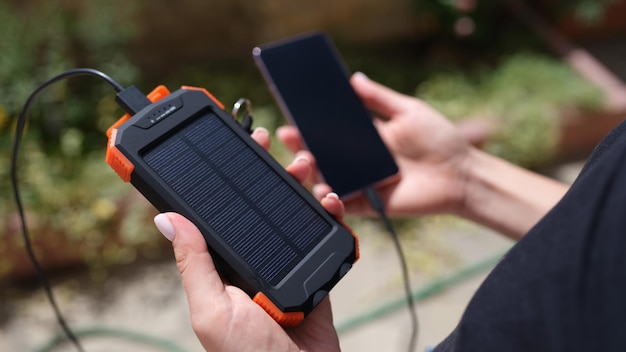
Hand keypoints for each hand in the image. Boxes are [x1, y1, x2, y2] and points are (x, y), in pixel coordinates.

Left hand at [153, 127, 343, 351]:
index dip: (229, 179)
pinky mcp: (316, 273)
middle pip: (263, 205)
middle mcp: (255, 260)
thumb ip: (193, 263)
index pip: (224, 212)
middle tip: (271, 143)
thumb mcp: (212, 309)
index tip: (234, 147)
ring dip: (300, 185)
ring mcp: (288, 265)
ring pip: (295, 214)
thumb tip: (165, 218)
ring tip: (306, 167)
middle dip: (268, 171)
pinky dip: (331, 216)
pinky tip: (330, 201)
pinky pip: (325, 237)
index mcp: (225, 265)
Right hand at [277, 72, 471, 217]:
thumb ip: (380, 98)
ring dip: (309, 172)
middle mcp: (358, 160)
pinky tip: (325, 190)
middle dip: (300, 147)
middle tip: (289, 137)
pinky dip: (330, 200)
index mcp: (365, 136)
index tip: (292, 116)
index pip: (329, 130)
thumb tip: (354, 78)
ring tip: (305, 161)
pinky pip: (342, 205)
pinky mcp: (368, 204)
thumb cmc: (440, 141)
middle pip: (320, 155)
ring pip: (325, 179)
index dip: (309, 125)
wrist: (461, 175)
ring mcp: (361, 182)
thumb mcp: (409, 111)